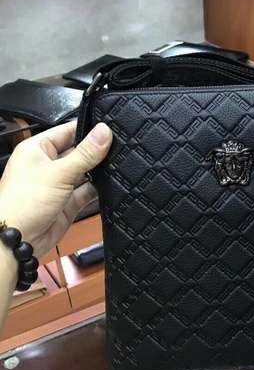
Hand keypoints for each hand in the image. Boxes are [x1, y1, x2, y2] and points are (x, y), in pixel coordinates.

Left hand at [0, 121, 111, 257]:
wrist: (19, 240)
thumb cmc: (22, 203)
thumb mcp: (59, 173)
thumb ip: (85, 153)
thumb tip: (103, 132)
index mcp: (38, 149)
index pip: (68, 131)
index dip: (88, 130)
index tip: (110, 128)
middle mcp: (48, 165)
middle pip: (79, 152)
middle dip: (96, 153)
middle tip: (117, 149)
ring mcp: (59, 184)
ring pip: (86, 173)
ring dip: (98, 172)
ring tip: (115, 167)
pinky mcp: (68, 202)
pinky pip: (87, 191)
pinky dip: (98, 189)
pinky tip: (109, 185)